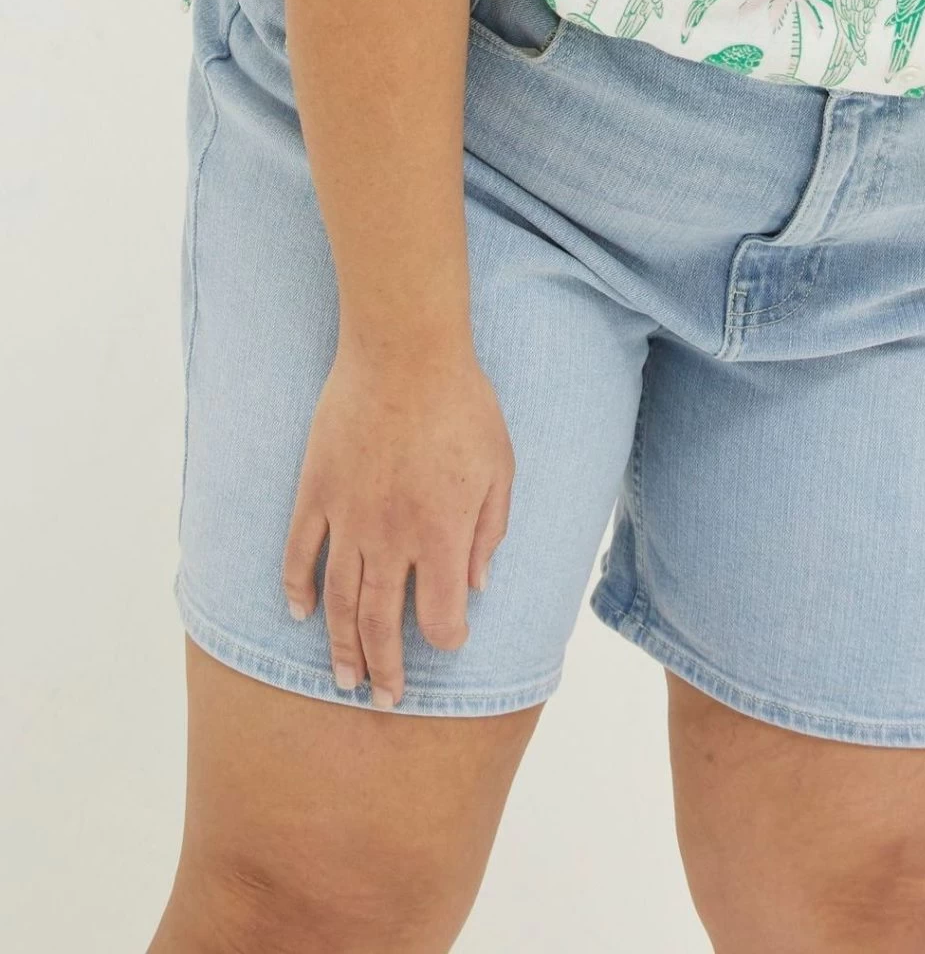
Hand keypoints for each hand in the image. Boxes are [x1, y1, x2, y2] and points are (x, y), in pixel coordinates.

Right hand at [280, 338, 514, 709]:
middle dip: (384, 669)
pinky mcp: (317, 491)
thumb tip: (478, 584)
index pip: (441, 617)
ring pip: (339, 600)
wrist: (404, 351)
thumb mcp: (499, 467)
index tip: (449, 640)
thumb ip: (489, 531)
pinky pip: (299, 552)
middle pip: (382, 623)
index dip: (447, 639)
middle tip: (383, 701)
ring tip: (342, 679)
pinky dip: (297, 587)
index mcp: (441, 536)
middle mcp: (390, 539)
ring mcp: (347, 518)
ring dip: (340, 645)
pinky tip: (301, 613)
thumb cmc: (463, 405)